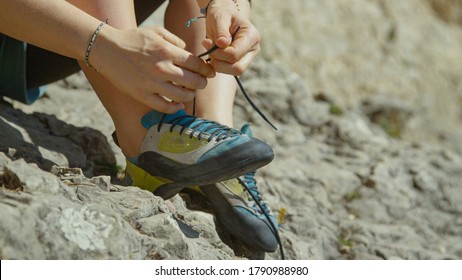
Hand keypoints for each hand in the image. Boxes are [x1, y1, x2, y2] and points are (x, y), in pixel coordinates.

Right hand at [92, 25, 215, 112]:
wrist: (107, 49)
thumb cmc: (132, 39)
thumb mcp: (155, 32)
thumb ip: (174, 40)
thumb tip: (188, 51)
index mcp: (166, 51)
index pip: (196, 64)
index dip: (206, 69)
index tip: (208, 72)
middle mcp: (161, 68)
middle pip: (193, 81)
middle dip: (202, 83)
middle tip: (202, 83)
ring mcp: (152, 83)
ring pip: (182, 96)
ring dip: (190, 95)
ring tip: (190, 93)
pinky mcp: (142, 95)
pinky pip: (165, 107)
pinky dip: (176, 108)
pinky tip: (179, 104)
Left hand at [202, 0, 260, 75]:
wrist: (224, 15)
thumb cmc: (222, 14)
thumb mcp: (219, 18)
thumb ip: (221, 31)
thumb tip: (222, 44)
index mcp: (251, 36)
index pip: (235, 53)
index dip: (219, 52)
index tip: (205, 43)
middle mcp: (253, 49)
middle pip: (238, 68)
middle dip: (220, 63)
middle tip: (208, 51)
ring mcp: (248, 57)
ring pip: (233, 72)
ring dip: (218, 64)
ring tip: (210, 49)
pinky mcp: (241, 62)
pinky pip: (229, 70)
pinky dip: (219, 65)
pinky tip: (213, 54)